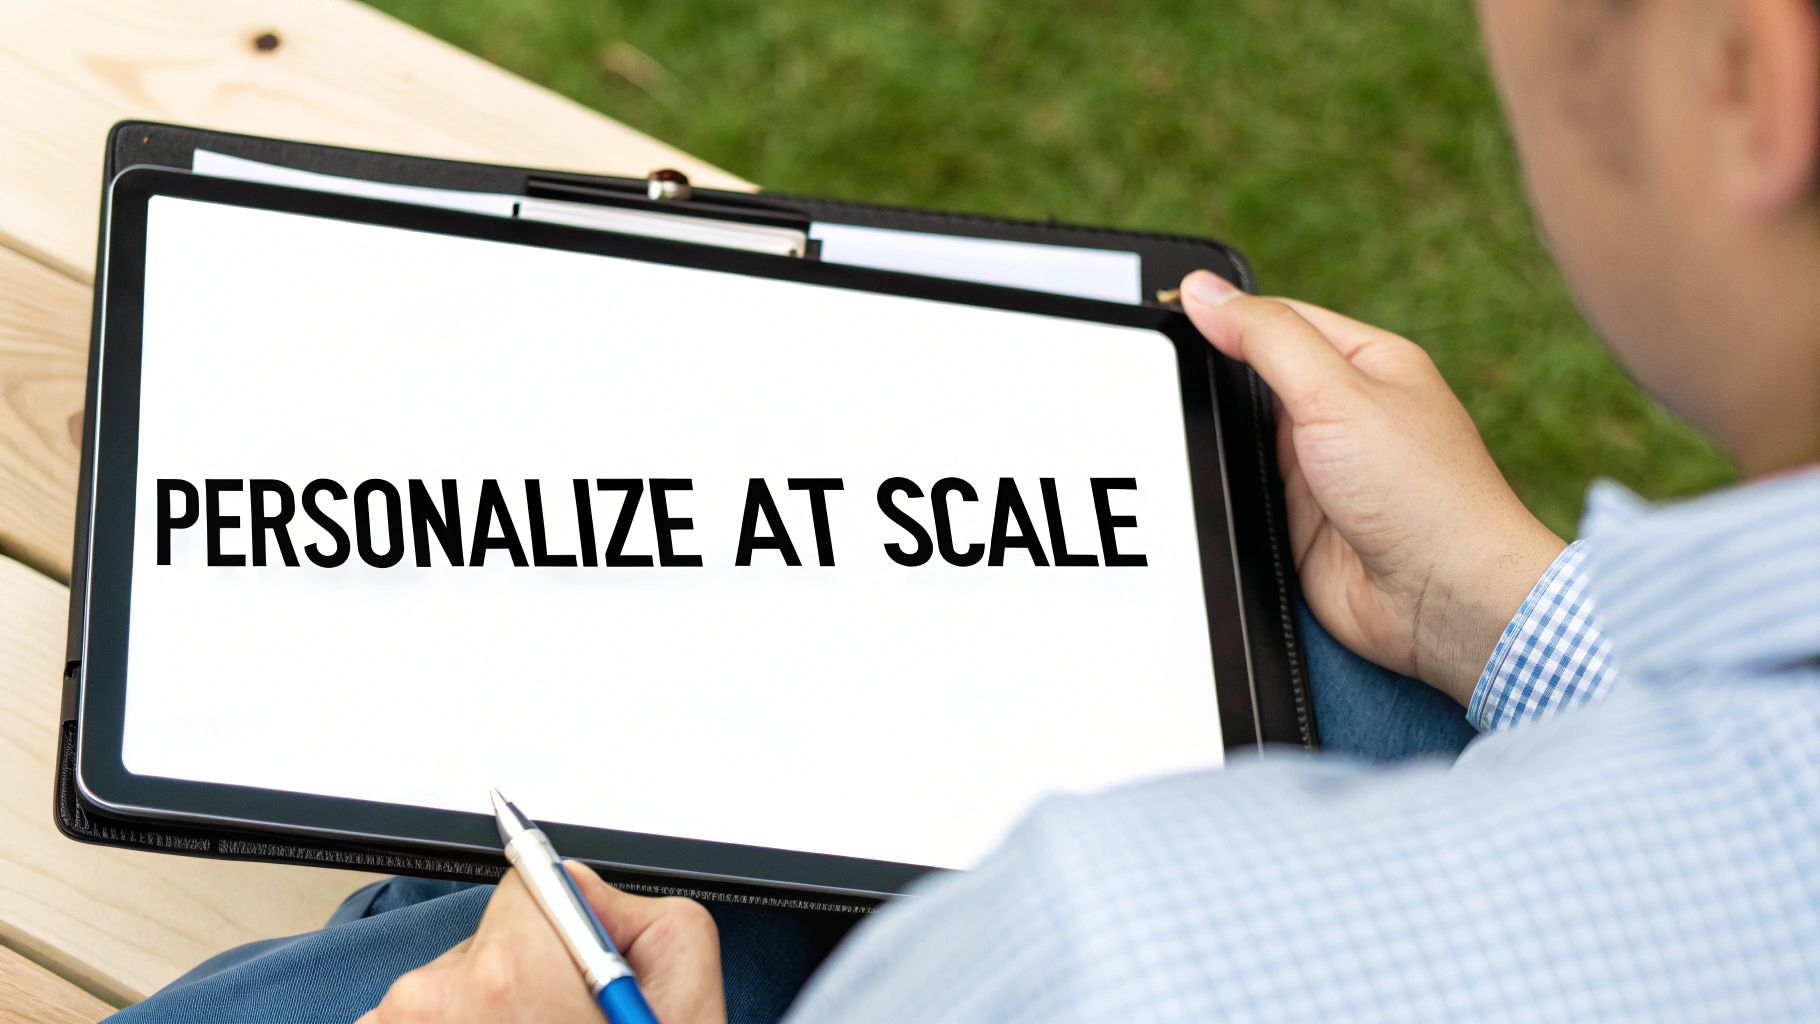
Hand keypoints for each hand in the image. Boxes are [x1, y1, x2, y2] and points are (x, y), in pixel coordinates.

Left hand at [358, 862, 725, 1023]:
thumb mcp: (690, 1003)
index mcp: (510, 973)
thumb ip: (640, 919)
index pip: (528, 888)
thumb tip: (584, 894)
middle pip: (485, 949)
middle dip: (521, 990)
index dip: (566, 934)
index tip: (578, 979)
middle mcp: (432, 1003)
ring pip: (448, 1001)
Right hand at [1180, 270, 1563, 705]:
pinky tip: (1200, 487)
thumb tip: (1205, 292)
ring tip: (1182, 434)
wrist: (1444, 600)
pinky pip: (1243, 493)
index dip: (1224, 316)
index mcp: (1366, 363)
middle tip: (1161, 378)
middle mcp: (1344, 412)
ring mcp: (1320, 468)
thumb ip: (1267, 339)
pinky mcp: (1300, 521)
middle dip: (1214, 382)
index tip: (1167, 316)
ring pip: (1242, 437)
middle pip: (1253, 378)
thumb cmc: (1421, 492)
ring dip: (1218, 441)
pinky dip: (1222, 492)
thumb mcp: (1337, 393)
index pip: (1278, 319)